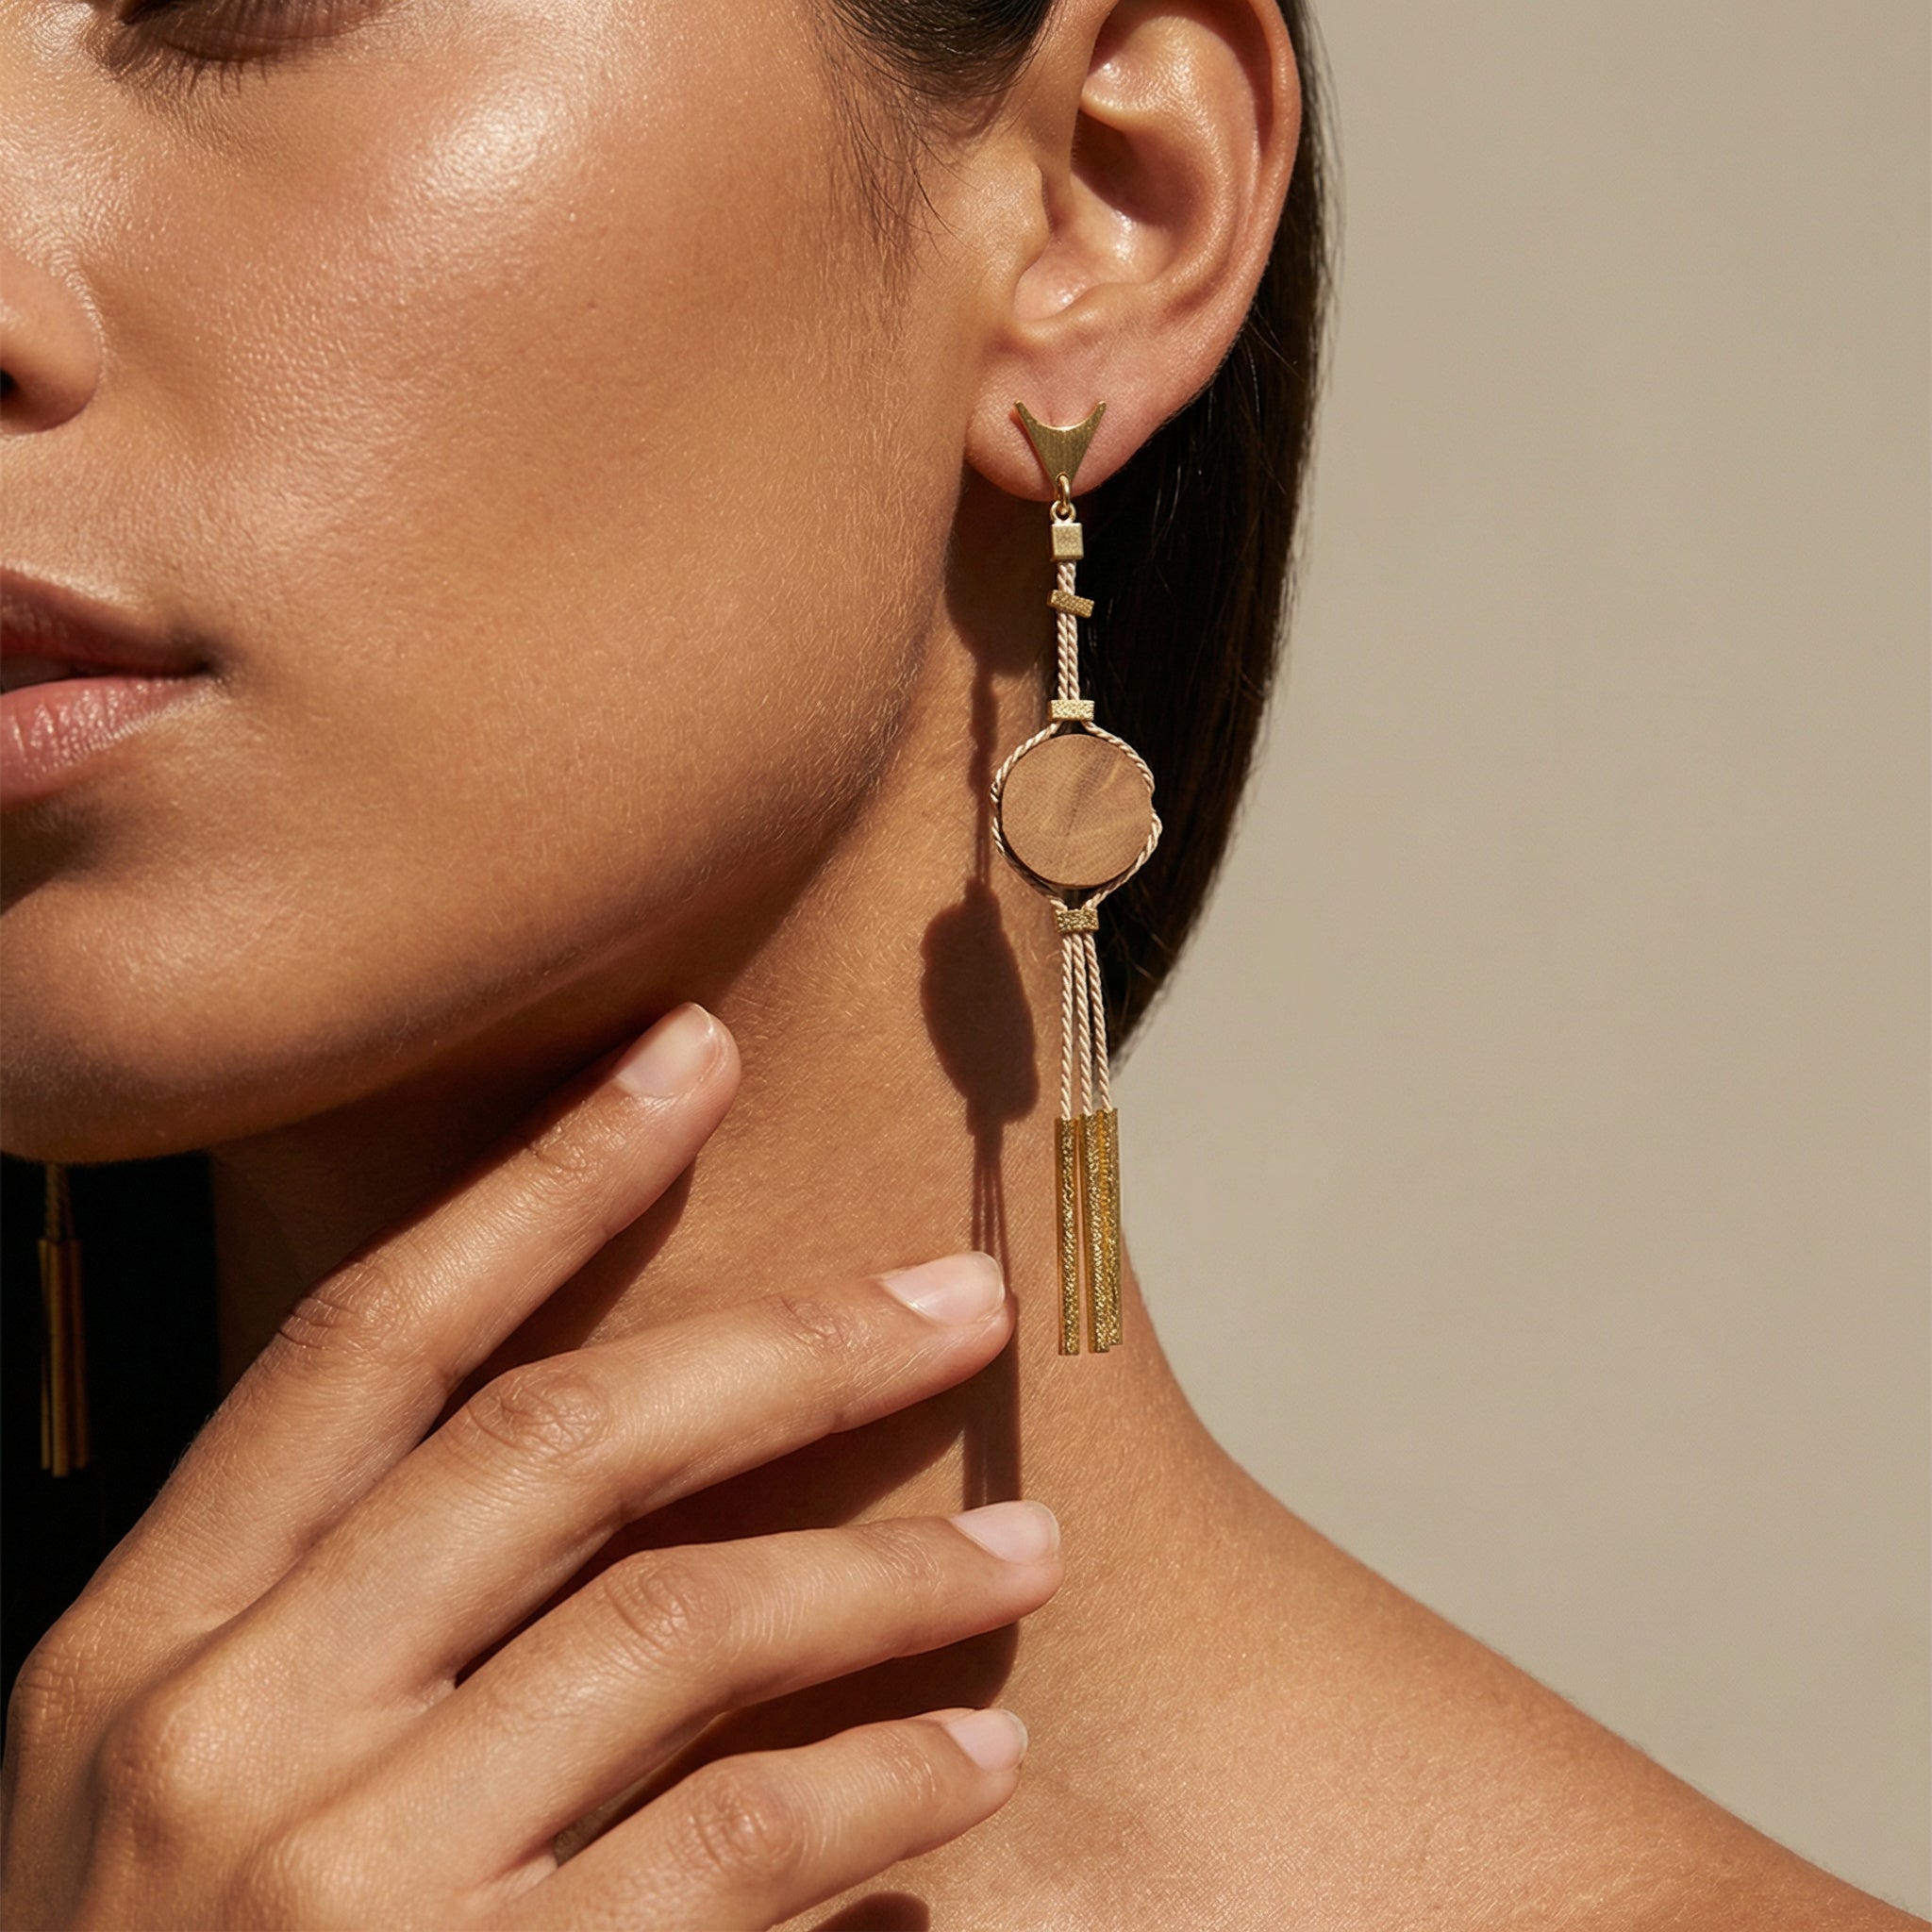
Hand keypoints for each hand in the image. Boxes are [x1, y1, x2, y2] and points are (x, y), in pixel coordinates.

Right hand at [2, 1005, 1055, 1929]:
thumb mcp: (192, 1792)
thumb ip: (349, 1619)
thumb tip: (626, 1465)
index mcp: (139, 1648)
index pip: (370, 1344)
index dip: (543, 1180)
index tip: (689, 1058)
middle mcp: (223, 1737)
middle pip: (555, 1445)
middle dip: (786, 1344)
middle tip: (962, 1296)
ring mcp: (343, 1887)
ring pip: (676, 1625)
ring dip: (883, 1574)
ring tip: (1022, 1547)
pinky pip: (738, 1844)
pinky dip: (880, 1787)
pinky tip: (973, 1761)